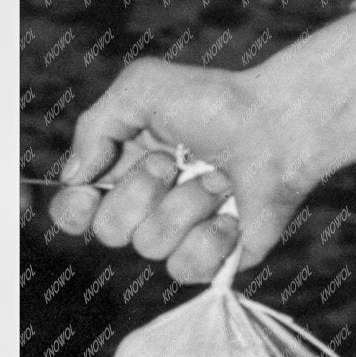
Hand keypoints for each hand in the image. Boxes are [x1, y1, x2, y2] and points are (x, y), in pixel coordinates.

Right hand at [48, 57, 314, 281]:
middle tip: (178, 160)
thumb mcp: (144, 87)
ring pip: (150, 246)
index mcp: (126, 168)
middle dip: (142, 189)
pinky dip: (210, 235)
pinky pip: (186, 269)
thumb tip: (73, 178)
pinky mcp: (213, 258)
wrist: (280, 124)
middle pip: (108, 229)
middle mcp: (149, 205)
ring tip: (218, 176)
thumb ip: (94, 124)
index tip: (90, 190)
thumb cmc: (217, 101)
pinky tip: (233, 210)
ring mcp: (181, 234)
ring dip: (186, 203)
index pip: (75, 209)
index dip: (74, 209)